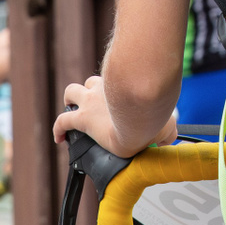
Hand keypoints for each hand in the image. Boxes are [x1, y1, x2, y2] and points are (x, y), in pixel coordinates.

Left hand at [52, 75, 176, 156]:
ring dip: (70, 101)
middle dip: (89, 92)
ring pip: (71, 93)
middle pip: (90, 82)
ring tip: (72, 114)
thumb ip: (167, 134)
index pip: (115, 85)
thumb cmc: (154, 117)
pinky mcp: (82, 119)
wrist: (140, 122)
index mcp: (123, 87)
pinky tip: (59, 138)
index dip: (116, 97)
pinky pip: (62, 121)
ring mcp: (91, 102)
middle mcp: (105, 89)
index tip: (122, 109)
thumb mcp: (167, 125)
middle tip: (94, 106)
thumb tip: (165, 142)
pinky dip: (58, 129)